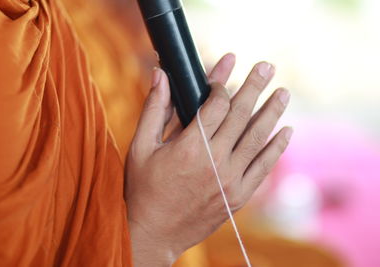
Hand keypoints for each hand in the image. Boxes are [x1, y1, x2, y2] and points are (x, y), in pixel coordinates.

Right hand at [125, 54, 292, 266]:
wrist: (154, 233)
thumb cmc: (143, 189)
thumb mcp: (141, 146)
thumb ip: (154, 108)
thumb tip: (161, 75)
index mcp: (189, 147)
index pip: (216, 105)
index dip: (221, 85)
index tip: (223, 76)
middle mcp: (215, 162)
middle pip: (241, 115)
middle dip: (255, 87)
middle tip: (267, 67)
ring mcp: (231, 181)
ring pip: (258, 138)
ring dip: (272, 112)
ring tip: (283, 93)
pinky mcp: (239, 196)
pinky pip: (264, 167)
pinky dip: (277, 148)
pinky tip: (286, 131)